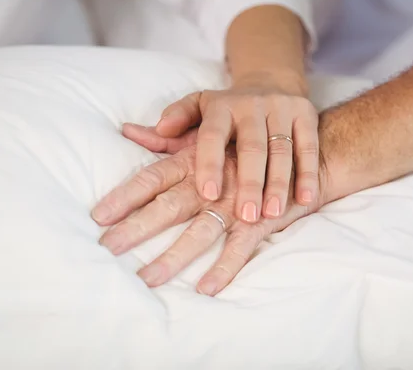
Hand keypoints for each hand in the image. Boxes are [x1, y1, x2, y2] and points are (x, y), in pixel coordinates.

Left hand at [92, 134, 326, 295]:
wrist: (312, 139)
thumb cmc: (250, 133)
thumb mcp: (209, 123)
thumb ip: (170, 133)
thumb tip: (129, 129)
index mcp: (196, 153)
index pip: (154, 175)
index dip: (127, 194)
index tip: (99, 216)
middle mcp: (216, 172)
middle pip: (171, 203)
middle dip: (140, 226)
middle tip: (110, 248)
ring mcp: (243, 194)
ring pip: (205, 226)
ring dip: (181, 251)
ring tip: (153, 278)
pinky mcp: (270, 209)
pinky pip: (247, 241)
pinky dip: (228, 265)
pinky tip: (207, 288)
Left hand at [147, 75, 318, 223]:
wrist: (271, 83)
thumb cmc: (227, 112)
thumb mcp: (198, 112)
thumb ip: (171, 125)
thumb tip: (131, 132)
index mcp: (219, 107)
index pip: (211, 135)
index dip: (209, 163)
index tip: (208, 193)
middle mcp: (250, 106)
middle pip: (250, 146)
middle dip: (249, 182)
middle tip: (245, 215)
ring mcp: (281, 109)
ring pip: (281, 149)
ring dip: (278, 183)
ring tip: (273, 214)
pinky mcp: (306, 116)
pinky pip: (308, 147)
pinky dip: (308, 173)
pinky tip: (306, 200)